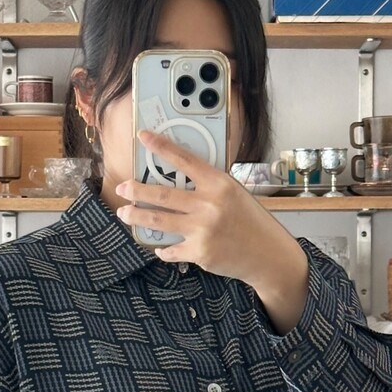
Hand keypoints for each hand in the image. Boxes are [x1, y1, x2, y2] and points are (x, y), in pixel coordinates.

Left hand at [115, 130, 307, 310]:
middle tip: (123, 188)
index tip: (142, 137)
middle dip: (137, 190)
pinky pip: (171, 250)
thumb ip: (209, 187)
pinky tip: (161, 247)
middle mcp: (209, 204)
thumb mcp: (235, 194)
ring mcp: (202, 229)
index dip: (161, 146)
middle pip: (162, 193)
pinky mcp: (199, 252)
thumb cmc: (252, 222)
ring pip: (158, 221)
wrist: (268, 254)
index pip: (184, 159)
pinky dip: (163, 249)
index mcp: (219, 183)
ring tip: (125, 213)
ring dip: (136, 216)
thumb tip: (178, 181)